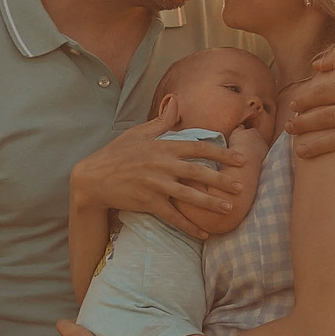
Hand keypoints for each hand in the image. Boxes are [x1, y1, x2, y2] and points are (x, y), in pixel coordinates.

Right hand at [70, 97, 246, 239]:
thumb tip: (177, 102)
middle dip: (222, 179)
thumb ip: (162, 120)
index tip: (241, 159)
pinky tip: (204, 233)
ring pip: (190, 196)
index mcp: (163, 146)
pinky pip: (173, 216)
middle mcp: (163, 165)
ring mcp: (156, 185)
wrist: (92, 177)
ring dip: (211, 203)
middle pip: (199, 172)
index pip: (199, 147)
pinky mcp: (148, 202)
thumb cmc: (116, 153)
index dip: (223, 153)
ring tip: (230, 209)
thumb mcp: (138, 132)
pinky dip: (189, 226)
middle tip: (242, 186)